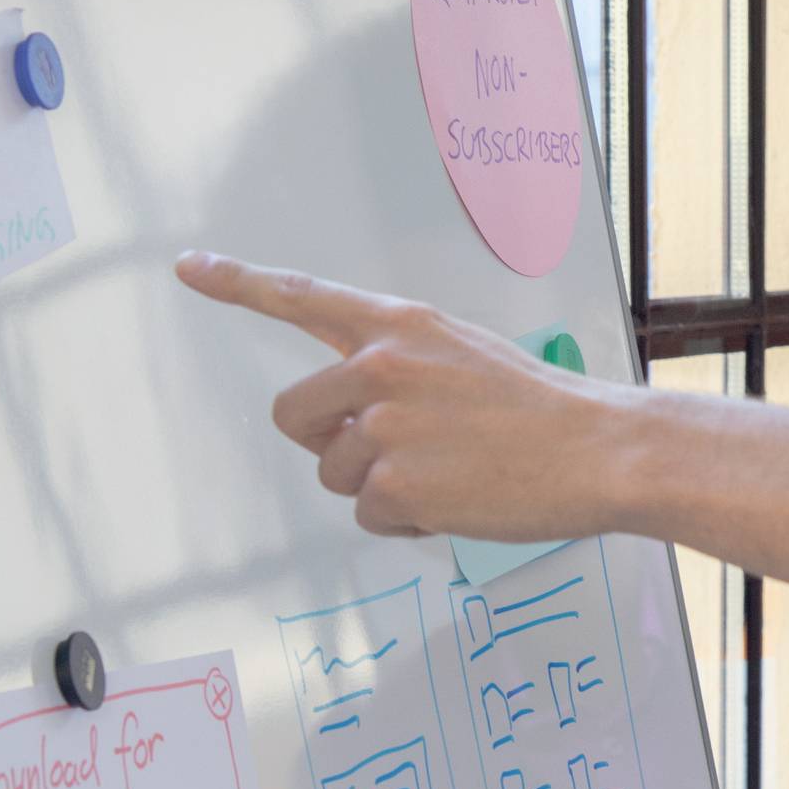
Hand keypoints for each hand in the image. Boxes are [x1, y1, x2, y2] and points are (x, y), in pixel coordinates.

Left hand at [175, 253, 608, 540]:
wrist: (599, 450)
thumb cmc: (542, 408)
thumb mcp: (464, 354)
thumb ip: (401, 365)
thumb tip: (354, 412)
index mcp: (400, 326)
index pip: (303, 297)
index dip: (238, 281)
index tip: (189, 267)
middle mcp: (379, 366)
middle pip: (294, 414)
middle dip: (329, 441)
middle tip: (394, 452)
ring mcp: (382, 427)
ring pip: (335, 473)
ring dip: (380, 487)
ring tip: (451, 474)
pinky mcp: (393, 484)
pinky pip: (369, 515)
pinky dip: (409, 521)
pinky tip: (460, 501)